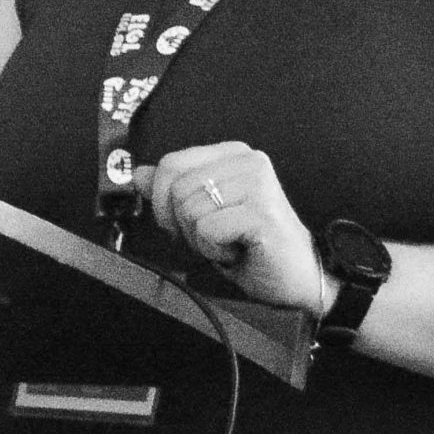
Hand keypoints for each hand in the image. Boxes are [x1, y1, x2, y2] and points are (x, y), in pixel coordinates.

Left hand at [137, 141, 329, 312]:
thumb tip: (138, 174)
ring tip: (230, 242)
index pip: (171, 163)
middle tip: (214, 236)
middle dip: (184, 224)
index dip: (161, 199)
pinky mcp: (262, 212)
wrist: (295, 278)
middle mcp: (248, 161)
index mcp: (233, 154)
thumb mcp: (203, 213)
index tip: (177, 221)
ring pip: (189, 209)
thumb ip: (172, 190)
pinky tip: (239, 250)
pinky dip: (215, 250)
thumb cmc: (252, 246)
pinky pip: (207, 230)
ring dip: (201, 239)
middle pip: (176, 188)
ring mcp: (258, 184)